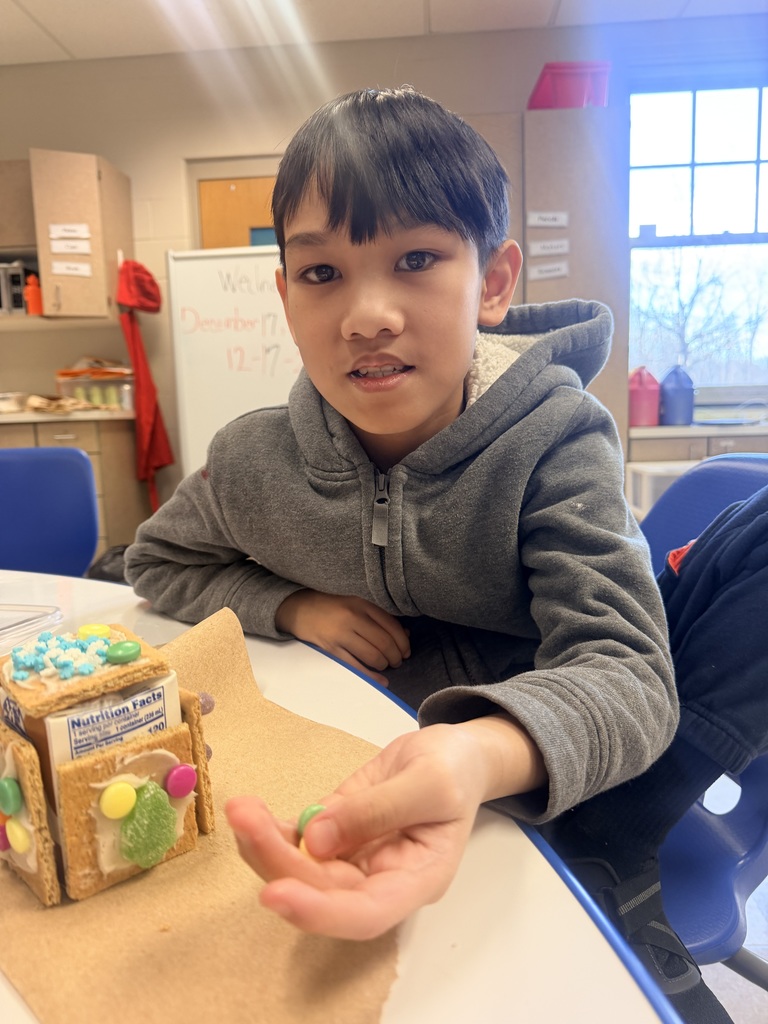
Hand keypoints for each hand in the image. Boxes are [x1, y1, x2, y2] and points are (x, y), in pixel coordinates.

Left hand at [226, 717, 545, 939]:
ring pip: (302, 872)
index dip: (319, 912)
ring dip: (266, 846)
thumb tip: (314, 840)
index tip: (275, 893)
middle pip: (323, 892)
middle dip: (278, 861)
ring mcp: (354, 861)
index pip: (366, 914)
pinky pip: (298, 844)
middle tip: (244, 818)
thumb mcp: (430, 780)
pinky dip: (271, 831)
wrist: (452, 753)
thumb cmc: (454, 769)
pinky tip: (251, 812)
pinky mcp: (335, 836)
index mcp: (418, 879)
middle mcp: (380, 882)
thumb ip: (378, 809)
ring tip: (241, 810)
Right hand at [275, 591, 409, 683]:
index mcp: (362, 604)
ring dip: (384, 665)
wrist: (301, 609)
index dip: (403, 642)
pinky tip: (381, 680)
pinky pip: (356, 667)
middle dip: (396, 656)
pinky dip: (372, 677)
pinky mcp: (331, 649)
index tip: (406, 651)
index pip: (392, 625)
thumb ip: (380, 617)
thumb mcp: (357, 604)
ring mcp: (341, 634)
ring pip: (373, 656)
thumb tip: (405, 635)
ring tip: (385, 665)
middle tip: (397, 661)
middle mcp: (353, 618)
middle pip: (385, 642)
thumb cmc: (333, 606)